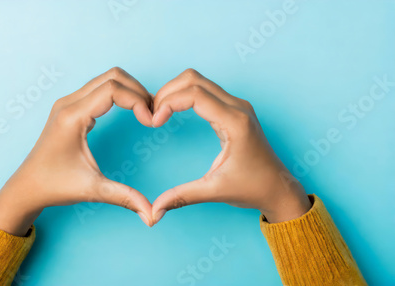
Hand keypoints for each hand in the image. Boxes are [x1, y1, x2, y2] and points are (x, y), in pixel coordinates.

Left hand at [0, 67, 154, 235]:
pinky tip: (129, 112)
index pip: (113, 89)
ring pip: (106, 79)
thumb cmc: (54, 185)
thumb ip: (124, 197)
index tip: (150, 121)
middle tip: (152, 113)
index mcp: (72, 116)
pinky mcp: (69, 108)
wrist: (27, 187)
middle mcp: (68, 103)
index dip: (138, 101)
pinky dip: (119, 95)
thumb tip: (151, 214)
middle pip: (112, 76)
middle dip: (137, 90)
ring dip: (129, 90)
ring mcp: (67, 103)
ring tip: (145, 112)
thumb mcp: (92, 190)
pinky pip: (99, 89)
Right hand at [151, 69, 311, 223]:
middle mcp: (237, 107)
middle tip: (153, 115)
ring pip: (198, 81)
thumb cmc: (253, 188)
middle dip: (167, 92)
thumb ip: (181, 196)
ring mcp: (237, 106)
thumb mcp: (214, 191)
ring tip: (159, 113)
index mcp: (235, 122)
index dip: (168, 102)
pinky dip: (184, 96)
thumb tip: (153, 210)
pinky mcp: (234, 110)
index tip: (155, 122)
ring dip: (175, 92)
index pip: (194, 94)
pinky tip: (173, 112)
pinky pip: (205, 91)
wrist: (277, 189)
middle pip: (193, 79)